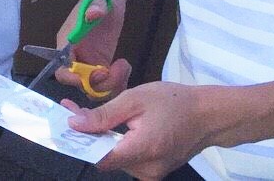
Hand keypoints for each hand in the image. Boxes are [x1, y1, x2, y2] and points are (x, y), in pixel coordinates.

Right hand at [54, 0, 130, 96]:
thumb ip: (96, 7)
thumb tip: (93, 14)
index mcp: (67, 42)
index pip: (62, 68)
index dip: (73, 77)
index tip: (93, 76)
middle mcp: (75, 56)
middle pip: (79, 83)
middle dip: (97, 84)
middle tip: (114, 71)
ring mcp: (89, 62)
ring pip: (93, 87)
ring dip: (109, 85)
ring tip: (123, 67)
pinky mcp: (102, 64)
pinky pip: (105, 83)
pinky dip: (116, 84)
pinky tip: (125, 70)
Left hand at [64, 81, 224, 179]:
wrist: (208, 115)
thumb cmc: (174, 102)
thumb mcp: (135, 99)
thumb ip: (104, 115)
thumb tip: (75, 124)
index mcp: (142, 150)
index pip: (99, 157)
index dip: (80, 142)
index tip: (65, 122)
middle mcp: (147, 169)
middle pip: (105, 157)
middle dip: (88, 134)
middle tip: (74, 109)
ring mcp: (152, 174)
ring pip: (115, 159)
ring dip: (101, 138)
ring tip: (92, 114)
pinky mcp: (154, 172)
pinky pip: (128, 160)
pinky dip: (116, 144)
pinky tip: (112, 127)